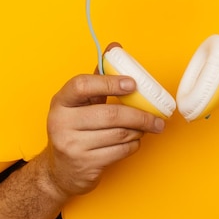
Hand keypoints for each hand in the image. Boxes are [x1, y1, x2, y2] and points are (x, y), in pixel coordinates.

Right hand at [45, 45, 164, 196]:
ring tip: (146, 128)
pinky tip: (134, 141)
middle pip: (110, 114)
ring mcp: (72, 145)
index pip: (82, 86)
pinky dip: (133, 145)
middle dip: (140, 115)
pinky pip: (120, 151)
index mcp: (60, 102)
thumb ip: (97, 79)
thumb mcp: (80, 105)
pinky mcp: (85, 164)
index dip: (109, 83)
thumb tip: (114, 48)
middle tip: (157, 117)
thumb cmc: (74, 130)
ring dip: (139, 131)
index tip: (133, 84)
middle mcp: (61, 122)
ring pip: (119, 134)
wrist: (60, 171)